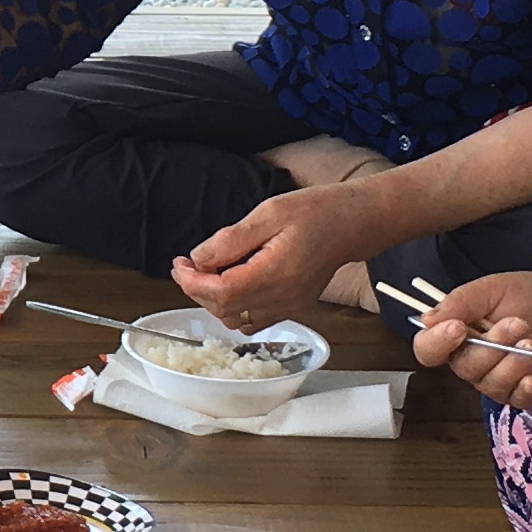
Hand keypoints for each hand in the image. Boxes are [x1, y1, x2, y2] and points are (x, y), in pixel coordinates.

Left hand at [168, 186, 372, 333]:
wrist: (352, 223)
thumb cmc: (316, 212)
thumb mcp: (268, 213)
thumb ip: (231, 240)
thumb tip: (199, 259)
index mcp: (277, 273)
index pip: (222, 293)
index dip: (193, 283)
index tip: (179, 265)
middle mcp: (284, 298)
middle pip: (225, 310)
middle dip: (198, 290)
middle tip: (186, 265)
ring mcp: (290, 307)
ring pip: (236, 320)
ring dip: (214, 300)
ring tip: (205, 271)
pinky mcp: (292, 308)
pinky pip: (253, 320)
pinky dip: (233, 306)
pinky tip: (230, 281)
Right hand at [407, 268, 531, 411]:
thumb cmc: (531, 295)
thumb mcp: (490, 289)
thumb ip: (458, 302)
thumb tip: (427, 319)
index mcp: (458, 335)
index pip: (429, 350)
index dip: (437, 343)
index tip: (457, 328)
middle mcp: (473, 361)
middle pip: (464, 368)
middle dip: (492, 346)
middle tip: (517, 323)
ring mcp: (499, 380)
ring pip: (491, 384)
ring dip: (514, 363)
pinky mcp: (526, 393)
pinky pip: (517, 400)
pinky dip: (527, 387)